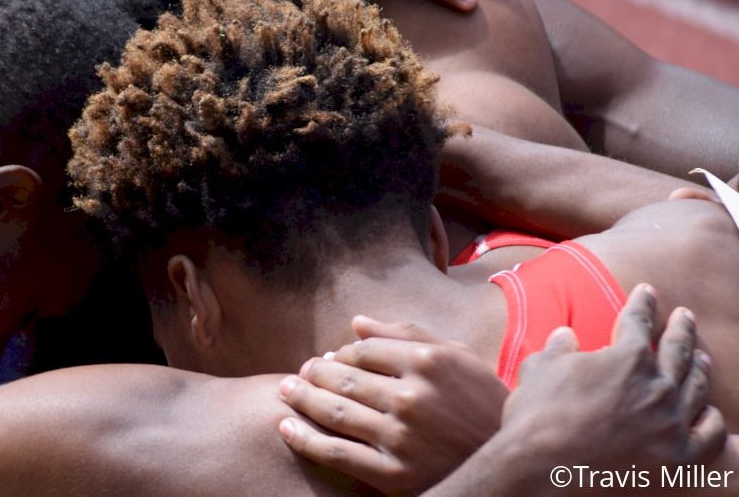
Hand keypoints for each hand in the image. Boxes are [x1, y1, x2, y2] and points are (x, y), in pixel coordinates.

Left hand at [277, 317, 505, 494]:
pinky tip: (287, 427)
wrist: (511, 460)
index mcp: (428, 361)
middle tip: (298, 373)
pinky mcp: (395, 475)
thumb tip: (356, 322)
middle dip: (314, 374)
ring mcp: (402, 437)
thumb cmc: (481, 401)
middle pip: (344, 379)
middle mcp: (413, 397)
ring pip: (336, 412)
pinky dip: (305, 439)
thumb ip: (407, 334)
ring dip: (302, 399)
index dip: (340, 354)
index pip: (364, 350)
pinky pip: (337, 453)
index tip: (329, 359)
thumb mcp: (457, 357)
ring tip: (286, 392)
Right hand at [502, 284, 723, 470]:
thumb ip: (559, 348)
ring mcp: (671, 423)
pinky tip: (707, 412)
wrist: (542, 468)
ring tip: (700, 358)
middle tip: (685, 315)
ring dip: (699, 368)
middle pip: (678, 349)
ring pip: (697, 388)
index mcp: (626, 358)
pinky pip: (708, 434)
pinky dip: (709, 420)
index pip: (638, 321)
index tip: (646, 291)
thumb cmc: (536, 414)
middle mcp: (658, 386)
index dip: (642, 303)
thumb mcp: (539, 367)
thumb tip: (566, 335)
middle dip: (681, 328)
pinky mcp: (678, 458)